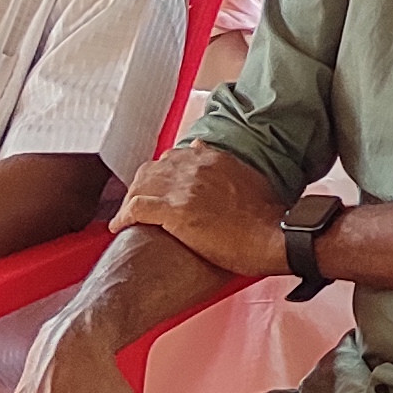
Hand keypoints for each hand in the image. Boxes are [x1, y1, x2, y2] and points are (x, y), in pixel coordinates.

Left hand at [109, 144, 294, 280]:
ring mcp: (183, 186)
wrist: (273, 235)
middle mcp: (195, 165)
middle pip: (153, 169)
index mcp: (213, 158)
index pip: (174, 157)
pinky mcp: (174, 210)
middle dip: (142, 187)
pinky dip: (123, 217)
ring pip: (140, 186)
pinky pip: (136, 207)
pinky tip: (119, 226)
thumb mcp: (253, 182)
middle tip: (139, 203)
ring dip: (131, 201)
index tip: (159, 187)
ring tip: (126, 216)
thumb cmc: (267, 217)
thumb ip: (234, 174)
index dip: (162, 175)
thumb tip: (230, 176)